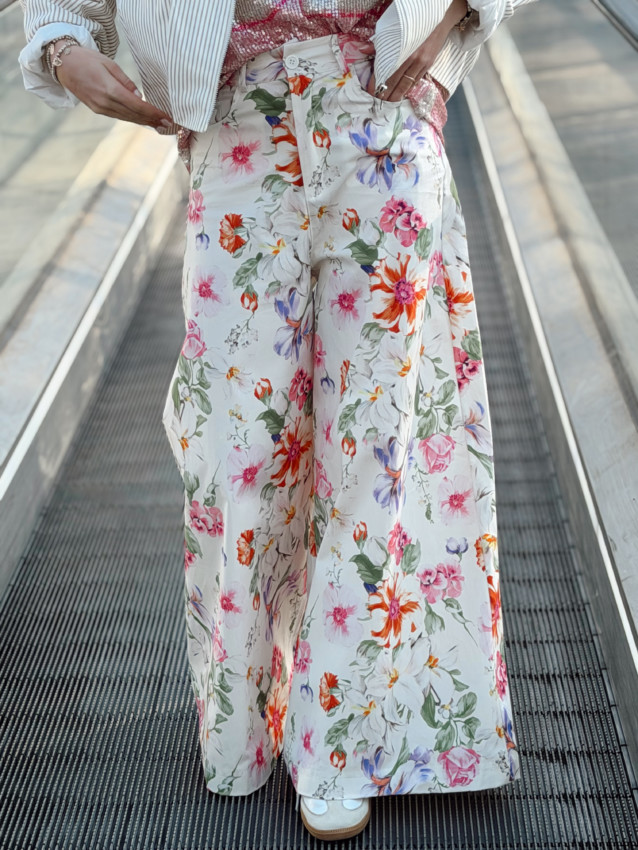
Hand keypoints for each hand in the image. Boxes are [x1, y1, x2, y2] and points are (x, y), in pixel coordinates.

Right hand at [54, 43, 173, 129]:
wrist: (63, 64)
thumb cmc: (87, 59)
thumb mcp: (108, 64)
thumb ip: (125, 81)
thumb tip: (139, 96)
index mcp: (110, 89)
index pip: (137, 105)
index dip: (153, 113)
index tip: (166, 117)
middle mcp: (105, 103)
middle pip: (134, 115)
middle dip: (152, 120)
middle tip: (169, 124)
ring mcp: (100, 108)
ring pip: (127, 118)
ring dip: (144, 122)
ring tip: (159, 125)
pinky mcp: (97, 110)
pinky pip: (119, 116)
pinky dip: (132, 119)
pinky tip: (142, 120)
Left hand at [368, 0, 467, 101]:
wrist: (439, 15)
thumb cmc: (413, 19)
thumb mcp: (392, 28)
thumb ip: (378, 42)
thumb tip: (362, 50)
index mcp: (400, 50)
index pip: (385, 73)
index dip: (378, 85)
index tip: (371, 93)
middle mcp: (411, 58)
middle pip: (396, 83)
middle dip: (386, 95)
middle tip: (379, 103)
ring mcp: (421, 62)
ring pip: (407, 85)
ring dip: (397, 95)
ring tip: (389, 103)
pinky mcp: (429, 64)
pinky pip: (417, 80)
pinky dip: (408, 88)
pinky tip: (403, 93)